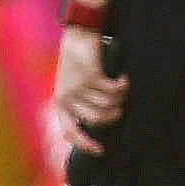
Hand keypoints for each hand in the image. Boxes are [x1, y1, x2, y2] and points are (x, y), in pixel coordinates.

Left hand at [51, 26, 127, 155]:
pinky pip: (114, 90)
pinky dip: (122, 86)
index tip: (100, 150)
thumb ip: (80, 102)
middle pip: (97, 119)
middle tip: (121, 107)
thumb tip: (98, 121)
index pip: (69, 131)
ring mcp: (79, 87)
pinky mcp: (91, 76)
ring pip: (108, 104)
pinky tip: (124, 79)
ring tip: (122, 88)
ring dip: (120, 98)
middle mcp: (68, 97)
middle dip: (113, 115)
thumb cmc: (78, 60)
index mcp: (61, 102)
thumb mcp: (72, 83)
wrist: (78, 35)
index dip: (85, 144)